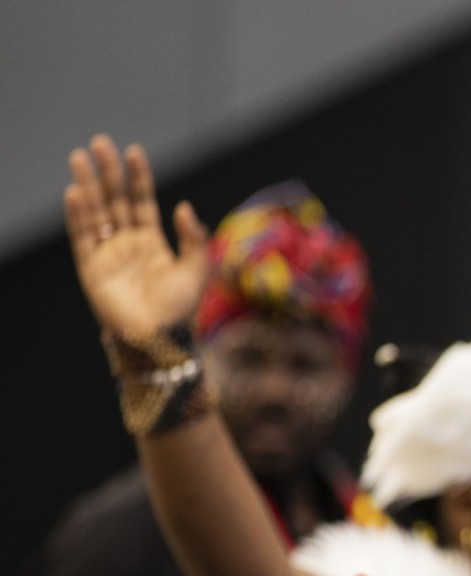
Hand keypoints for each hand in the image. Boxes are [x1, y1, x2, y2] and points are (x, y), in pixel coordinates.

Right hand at [64, 136, 210, 339]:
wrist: (159, 339)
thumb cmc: (179, 309)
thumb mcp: (197, 270)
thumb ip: (194, 239)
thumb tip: (185, 207)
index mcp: (152, 242)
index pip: (142, 201)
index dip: (138, 177)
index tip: (134, 151)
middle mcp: (127, 243)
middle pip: (115, 200)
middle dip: (108, 173)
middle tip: (100, 143)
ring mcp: (107, 253)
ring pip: (95, 212)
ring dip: (87, 185)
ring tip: (80, 157)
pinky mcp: (91, 268)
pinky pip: (82, 237)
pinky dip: (78, 215)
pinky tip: (75, 192)